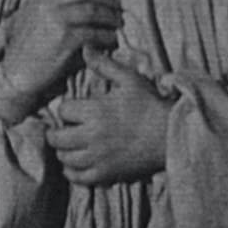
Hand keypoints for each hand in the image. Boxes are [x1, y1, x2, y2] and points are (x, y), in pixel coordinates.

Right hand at [0, 0, 121, 123]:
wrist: (16, 73)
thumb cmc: (24, 43)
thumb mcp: (24, 8)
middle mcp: (48, 2)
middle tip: (118, 9)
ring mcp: (57, 19)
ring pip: (94, 11)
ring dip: (110, 17)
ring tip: (118, 24)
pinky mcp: (65, 39)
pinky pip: (94, 33)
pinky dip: (106, 36)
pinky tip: (111, 40)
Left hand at [46, 47, 172, 184]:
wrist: (171, 134)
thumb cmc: (150, 104)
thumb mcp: (129, 79)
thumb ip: (104, 65)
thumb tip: (85, 49)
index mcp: (95, 111)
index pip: (63, 110)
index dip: (65, 108)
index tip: (72, 109)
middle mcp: (92, 136)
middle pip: (57, 138)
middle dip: (56, 132)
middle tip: (62, 129)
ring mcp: (98, 157)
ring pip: (65, 158)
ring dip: (62, 151)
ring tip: (69, 145)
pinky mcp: (107, 174)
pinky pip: (78, 178)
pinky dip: (72, 172)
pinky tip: (76, 164)